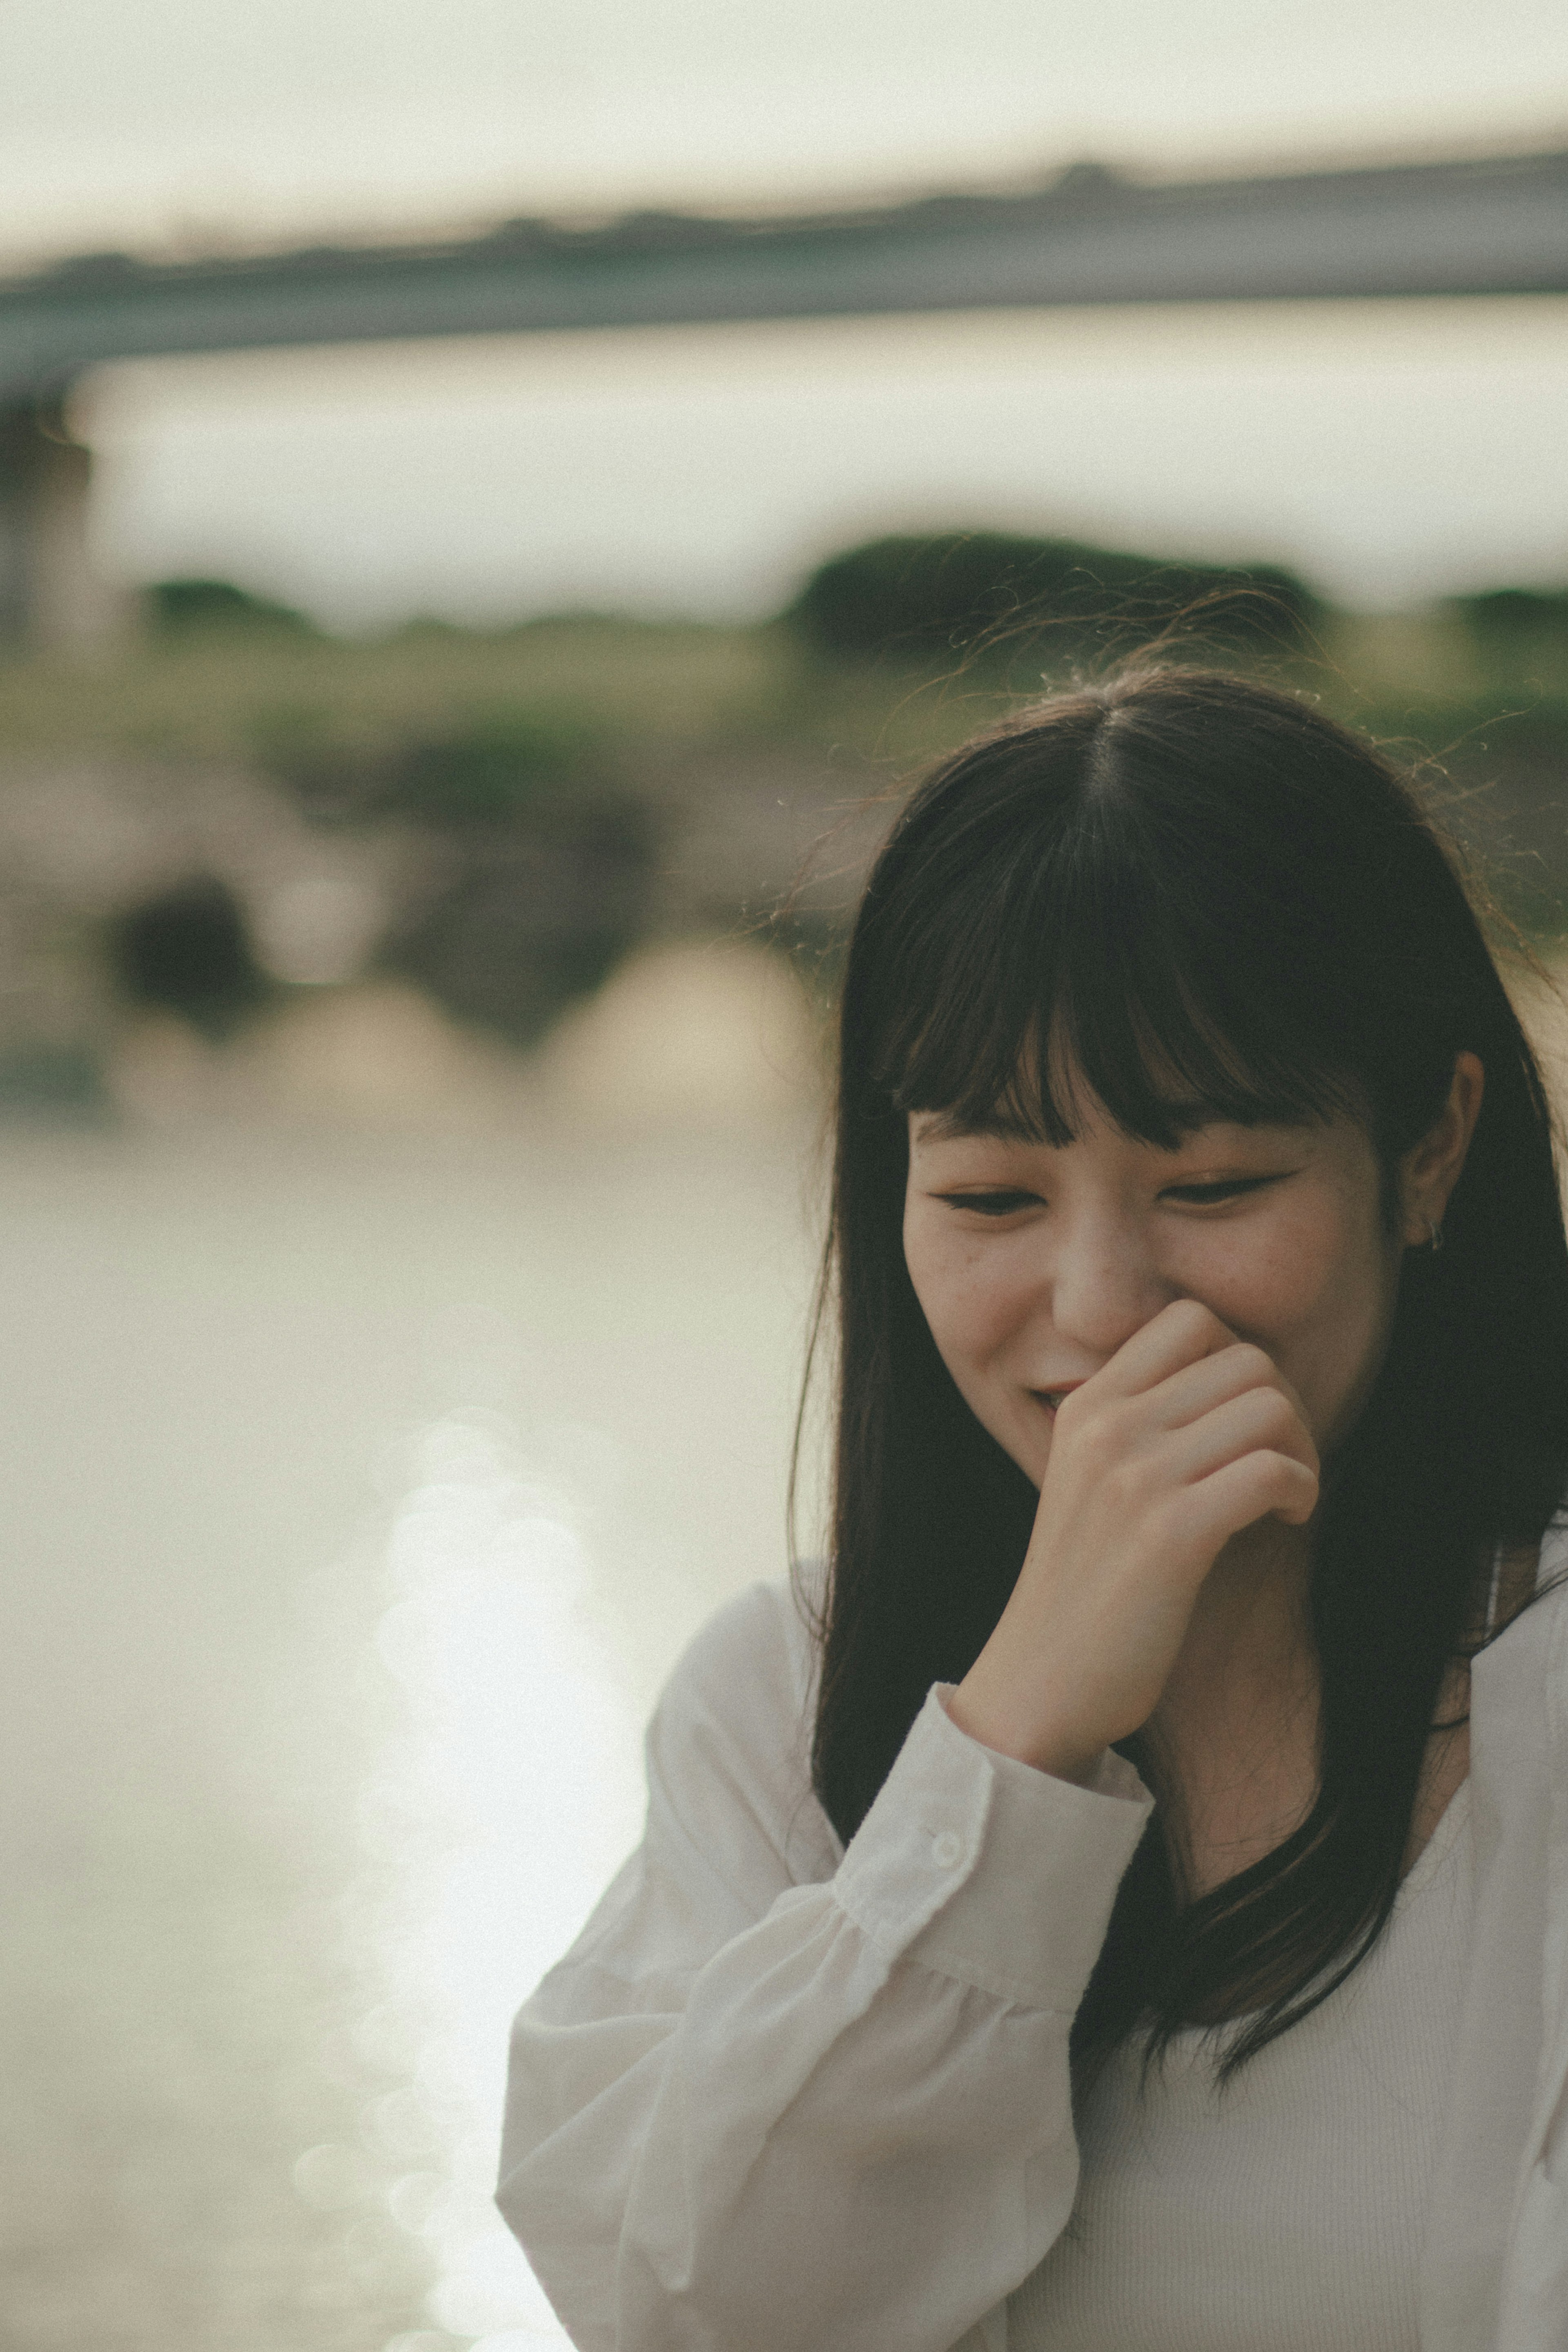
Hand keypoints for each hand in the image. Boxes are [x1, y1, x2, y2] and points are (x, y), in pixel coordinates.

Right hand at [946, 1299, 1319, 1783]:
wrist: (1042, 1679)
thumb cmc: (1084, 1588)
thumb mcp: (1090, 1481)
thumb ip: (1139, 1427)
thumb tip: (1233, 1391)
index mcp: (1087, 1406)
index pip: (1189, 1320)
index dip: (1240, 1362)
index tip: (1243, 1422)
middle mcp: (1108, 1427)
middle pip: (1245, 1358)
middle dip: (1287, 1407)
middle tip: (1280, 1463)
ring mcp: (1135, 1477)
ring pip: (1267, 1406)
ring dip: (1302, 1449)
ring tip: (1286, 1496)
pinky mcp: (1170, 1534)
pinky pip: (1271, 1471)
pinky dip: (1301, 1491)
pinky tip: (1286, 1520)